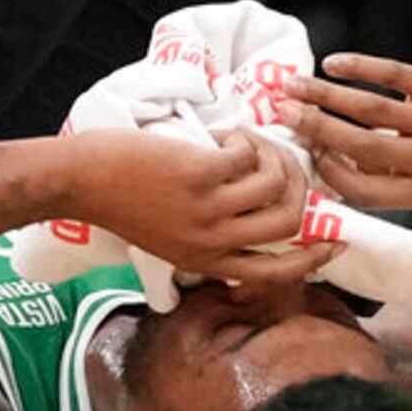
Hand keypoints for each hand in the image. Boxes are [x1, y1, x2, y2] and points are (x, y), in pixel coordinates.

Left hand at [64, 128, 331, 285]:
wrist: (76, 181)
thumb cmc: (117, 202)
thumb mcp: (165, 239)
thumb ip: (205, 239)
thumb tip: (250, 216)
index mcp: (205, 262)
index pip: (274, 274)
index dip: (313, 260)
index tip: (335, 241)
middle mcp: (211, 242)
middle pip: (288, 223)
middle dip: (298, 187)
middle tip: (281, 163)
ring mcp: (205, 210)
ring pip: (275, 186)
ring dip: (271, 156)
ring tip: (245, 143)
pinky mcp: (197, 175)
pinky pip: (248, 158)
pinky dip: (245, 140)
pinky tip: (223, 136)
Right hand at [277, 53, 411, 210]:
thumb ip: (384, 178)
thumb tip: (322, 166)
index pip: (365, 189)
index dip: (329, 172)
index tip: (305, 152)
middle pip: (363, 145)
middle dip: (316, 127)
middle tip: (282, 112)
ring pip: (373, 108)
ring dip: (326, 95)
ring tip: (294, 84)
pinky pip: (396, 73)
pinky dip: (359, 67)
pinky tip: (332, 63)